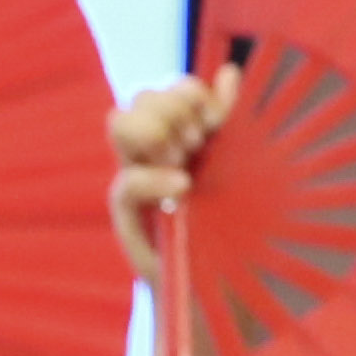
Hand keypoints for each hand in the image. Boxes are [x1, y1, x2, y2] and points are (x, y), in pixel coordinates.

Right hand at [107, 76, 226, 278]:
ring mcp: (135, 179)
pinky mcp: (127, 215)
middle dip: (176, 112)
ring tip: (185, 164)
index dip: (191, 94)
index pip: (169, 89)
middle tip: (198, 146)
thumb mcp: (234, 164)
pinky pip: (127, 181)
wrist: (217, 283)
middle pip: (143, 96)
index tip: (216, 123)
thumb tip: (228, 72)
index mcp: (179, 136)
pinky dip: (155, 179)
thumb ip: (227, 119)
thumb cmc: (228, 223)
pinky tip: (183, 188)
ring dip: (157, 134)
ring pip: (121, 121)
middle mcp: (151, 152)